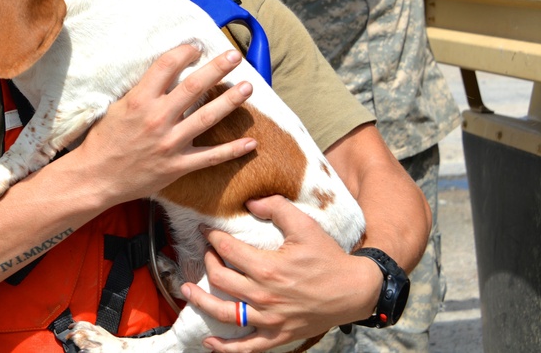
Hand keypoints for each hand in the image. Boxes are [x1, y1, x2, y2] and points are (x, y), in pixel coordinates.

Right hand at [75, 46, 257, 205]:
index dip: (184, 52)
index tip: (196, 47)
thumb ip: (141, 92)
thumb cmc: (103, 141)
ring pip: (208, 117)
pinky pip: (210, 157)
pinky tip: (251, 142)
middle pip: (194, 87)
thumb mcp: (117, 108)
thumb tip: (165, 75)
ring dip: (230, 100)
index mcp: (139, 100)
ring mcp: (170, 143)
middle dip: (217, 68)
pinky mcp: (177, 165)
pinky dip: (232, 150)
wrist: (95, 177)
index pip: (167, 66)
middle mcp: (158, 118)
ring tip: (248, 87)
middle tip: (234, 56)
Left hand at [180, 196, 379, 351]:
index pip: (227, 250)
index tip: (206, 231)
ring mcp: (270, 319)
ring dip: (201, 301)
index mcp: (268, 267)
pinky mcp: (278, 335)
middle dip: (208, 263)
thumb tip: (250, 202)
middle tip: (206, 254)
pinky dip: (225, 347)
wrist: (355, 290)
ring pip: (225, 313)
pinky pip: (246, 347)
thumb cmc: (328, 257)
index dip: (212, 237)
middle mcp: (264, 295)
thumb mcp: (305, 225)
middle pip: (220, 279)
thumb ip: (276, 207)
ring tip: (186, 290)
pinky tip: (208, 342)